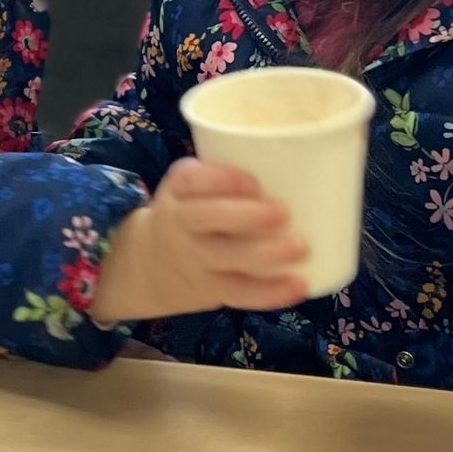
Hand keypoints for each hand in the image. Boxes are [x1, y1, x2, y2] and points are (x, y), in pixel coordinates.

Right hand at [91, 159, 307, 325]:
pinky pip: (238, 293)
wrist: (152, 263)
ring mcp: (195, 259)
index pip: (192, 181)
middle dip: (245, 216)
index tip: (253, 181)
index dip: (221, 180)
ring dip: (264, 255)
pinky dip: (269, 292)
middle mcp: (181, 223)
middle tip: (283, 212)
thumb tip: (296, 158)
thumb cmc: (192, 209)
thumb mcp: (193, 185)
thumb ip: (226, 174)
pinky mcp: (210, 289)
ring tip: (300, 248)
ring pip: (225, 259)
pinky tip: (298, 285)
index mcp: (179, 189)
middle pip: (206, 219)